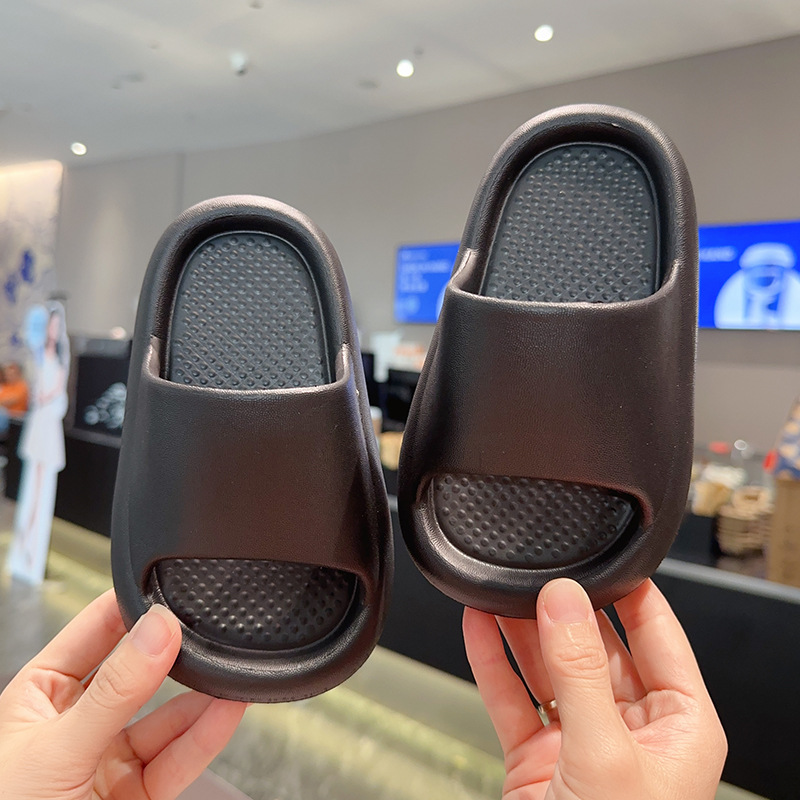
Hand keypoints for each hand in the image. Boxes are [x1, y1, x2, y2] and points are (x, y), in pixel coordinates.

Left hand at [0, 590, 245, 798]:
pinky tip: (227, 709)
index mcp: (40, 695)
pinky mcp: (135, 794)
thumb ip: (114, 692)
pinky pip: (177, 758)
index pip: (93, 632)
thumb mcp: (55, 752)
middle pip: (137, 672)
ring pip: (164, 716)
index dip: (131, 607)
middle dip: (172, 654)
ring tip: (228, 671)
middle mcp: (77, 721)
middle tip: (204, 631)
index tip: (169, 590)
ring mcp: (108, 759)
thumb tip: (157, 631)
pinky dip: (206, 735)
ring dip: (200, 695)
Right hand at [463, 578, 726, 799]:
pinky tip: (477, 627)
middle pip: (596, 645)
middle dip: (564, 608)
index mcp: (678, 724)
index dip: (628, 591)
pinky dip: (492, 661)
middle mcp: (631, 727)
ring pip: (549, 667)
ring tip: (500, 587)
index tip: (597, 554)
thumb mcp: (605, 756)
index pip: (658, 634)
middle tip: (536, 569)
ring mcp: (580, 741)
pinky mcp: (537, 758)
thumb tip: (564, 602)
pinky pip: (512, 696)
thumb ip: (582, 674)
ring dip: (522, 629)